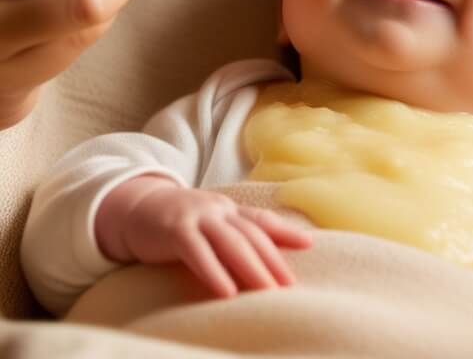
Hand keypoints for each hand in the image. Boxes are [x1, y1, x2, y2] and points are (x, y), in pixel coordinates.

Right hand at [95, 176, 312, 298]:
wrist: (134, 210)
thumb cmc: (178, 224)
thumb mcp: (208, 226)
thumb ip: (232, 237)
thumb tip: (261, 258)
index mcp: (228, 210)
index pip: (261, 221)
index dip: (285, 231)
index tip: (309, 244)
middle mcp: (218, 210)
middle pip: (250, 235)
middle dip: (271, 259)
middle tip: (289, 286)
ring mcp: (197, 217)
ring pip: (230, 242)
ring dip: (251, 267)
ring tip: (267, 291)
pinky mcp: (174, 231)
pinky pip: (197, 252)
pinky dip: (214, 272)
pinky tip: (226, 291)